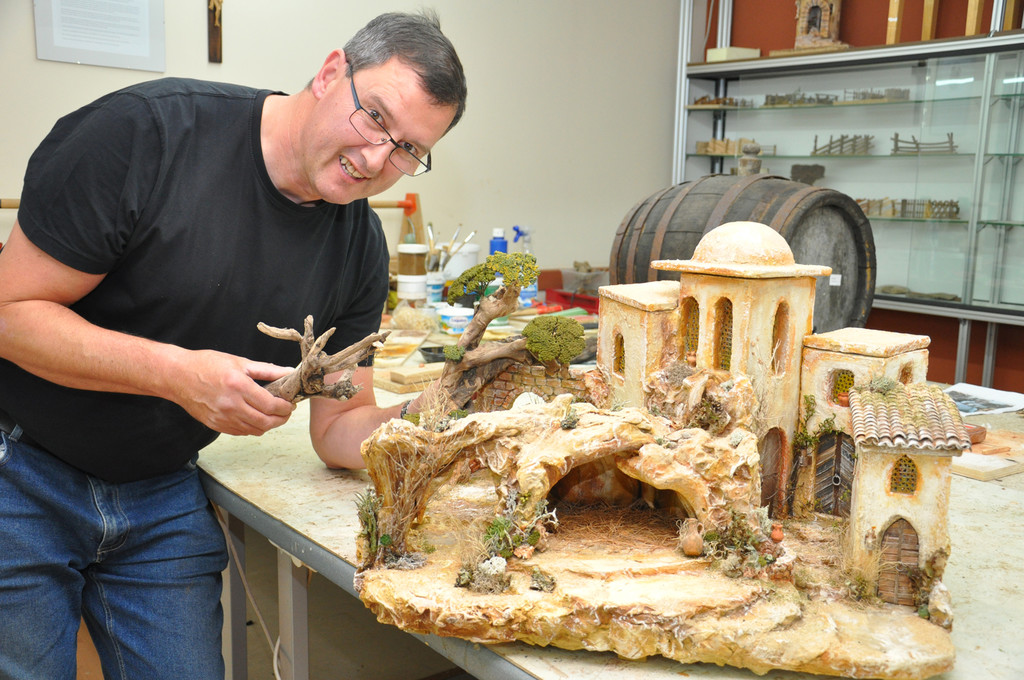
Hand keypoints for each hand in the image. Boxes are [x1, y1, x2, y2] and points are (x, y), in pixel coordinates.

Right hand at [173, 349, 295, 435]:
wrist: (177, 376)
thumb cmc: (208, 365)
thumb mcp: (240, 362)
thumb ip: (267, 370)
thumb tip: (289, 372)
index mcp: (239, 386)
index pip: (271, 405)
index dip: (285, 408)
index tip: (290, 404)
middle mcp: (231, 405)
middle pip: (266, 422)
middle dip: (281, 419)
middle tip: (285, 412)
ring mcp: (223, 418)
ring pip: (255, 430)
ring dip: (268, 425)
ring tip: (272, 414)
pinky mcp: (216, 425)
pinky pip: (241, 432)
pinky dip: (253, 428)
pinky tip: (255, 417)